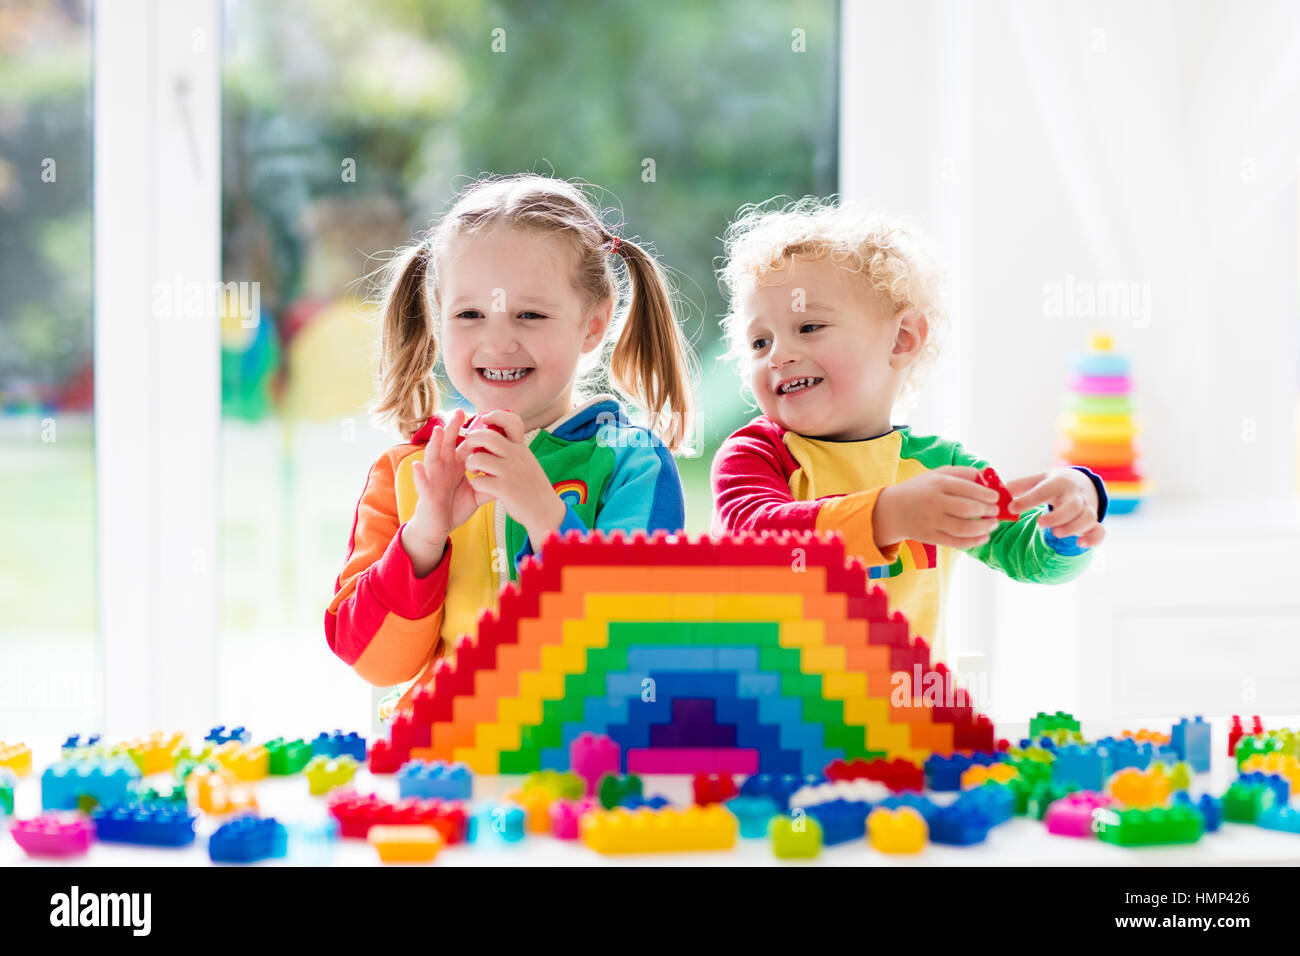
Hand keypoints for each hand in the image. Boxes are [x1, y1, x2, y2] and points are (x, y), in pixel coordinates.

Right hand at [408, 407, 492, 543]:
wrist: (438, 527)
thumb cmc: (454, 508)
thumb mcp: (476, 495)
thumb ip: (489, 485)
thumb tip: (508, 477)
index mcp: (456, 466)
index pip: (464, 446)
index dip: (473, 435)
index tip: (483, 421)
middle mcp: (443, 468)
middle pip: (448, 445)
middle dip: (452, 429)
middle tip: (460, 412)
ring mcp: (433, 478)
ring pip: (433, 458)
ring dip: (434, 444)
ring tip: (437, 431)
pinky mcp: (426, 493)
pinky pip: (421, 483)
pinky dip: (419, 475)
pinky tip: (417, 466)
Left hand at [455, 409, 564, 542]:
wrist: (546, 510)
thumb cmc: (531, 486)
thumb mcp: (526, 462)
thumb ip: (512, 450)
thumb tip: (490, 438)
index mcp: (521, 448)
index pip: (511, 421)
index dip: (495, 415)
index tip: (484, 419)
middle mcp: (517, 456)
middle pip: (487, 437)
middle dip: (471, 439)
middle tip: (468, 448)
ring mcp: (510, 472)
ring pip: (478, 458)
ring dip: (470, 463)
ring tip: (474, 470)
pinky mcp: (504, 489)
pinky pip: (479, 481)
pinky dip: (476, 484)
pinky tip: (481, 486)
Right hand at [873, 466, 1002, 549]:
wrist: (892, 510)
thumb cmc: (921, 489)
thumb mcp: (937, 474)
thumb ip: (963, 474)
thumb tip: (990, 478)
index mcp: (937, 483)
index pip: (967, 488)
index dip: (986, 494)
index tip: (996, 497)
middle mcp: (934, 502)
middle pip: (967, 508)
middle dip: (987, 511)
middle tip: (996, 511)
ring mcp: (931, 521)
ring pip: (964, 528)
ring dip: (984, 528)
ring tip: (993, 524)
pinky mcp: (930, 537)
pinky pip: (956, 542)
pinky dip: (973, 542)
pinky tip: (983, 537)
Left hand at [1005, 467, 1105, 547]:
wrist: (1079, 482)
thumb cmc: (1052, 484)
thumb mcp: (1037, 480)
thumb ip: (1019, 486)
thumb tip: (999, 493)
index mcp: (1058, 483)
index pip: (1045, 490)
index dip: (1028, 500)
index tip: (1012, 508)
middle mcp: (1075, 495)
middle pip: (1073, 506)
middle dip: (1057, 516)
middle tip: (1039, 523)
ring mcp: (1087, 509)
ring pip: (1087, 518)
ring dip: (1073, 528)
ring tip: (1055, 534)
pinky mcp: (1094, 522)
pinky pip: (1100, 531)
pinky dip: (1093, 538)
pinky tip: (1080, 544)